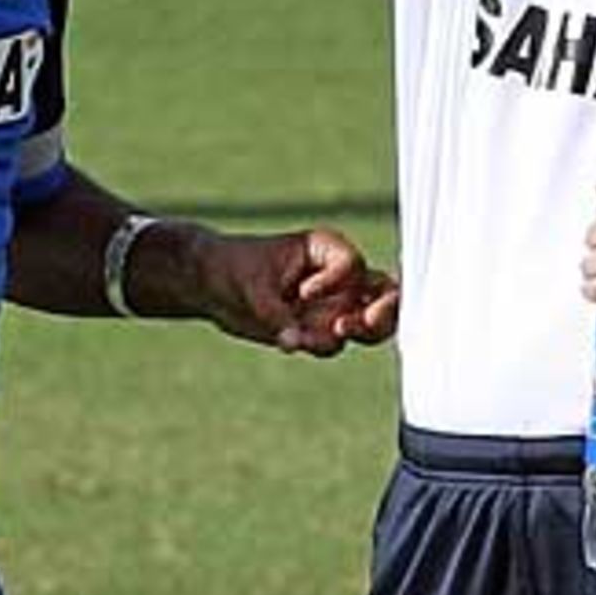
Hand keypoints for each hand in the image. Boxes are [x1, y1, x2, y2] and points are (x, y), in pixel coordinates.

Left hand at [197, 226, 398, 355]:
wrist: (211, 286)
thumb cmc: (232, 269)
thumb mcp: (252, 288)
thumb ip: (277, 316)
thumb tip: (295, 344)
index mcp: (324, 248)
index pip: (352, 265)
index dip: (336, 282)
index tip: (302, 293)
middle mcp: (336, 275)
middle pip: (383, 291)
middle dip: (384, 309)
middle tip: (365, 322)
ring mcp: (331, 303)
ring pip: (372, 321)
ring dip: (363, 332)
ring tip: (336, 334)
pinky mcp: (318, 328)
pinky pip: (337, 342)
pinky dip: (323, 346)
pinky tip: (295, 343)